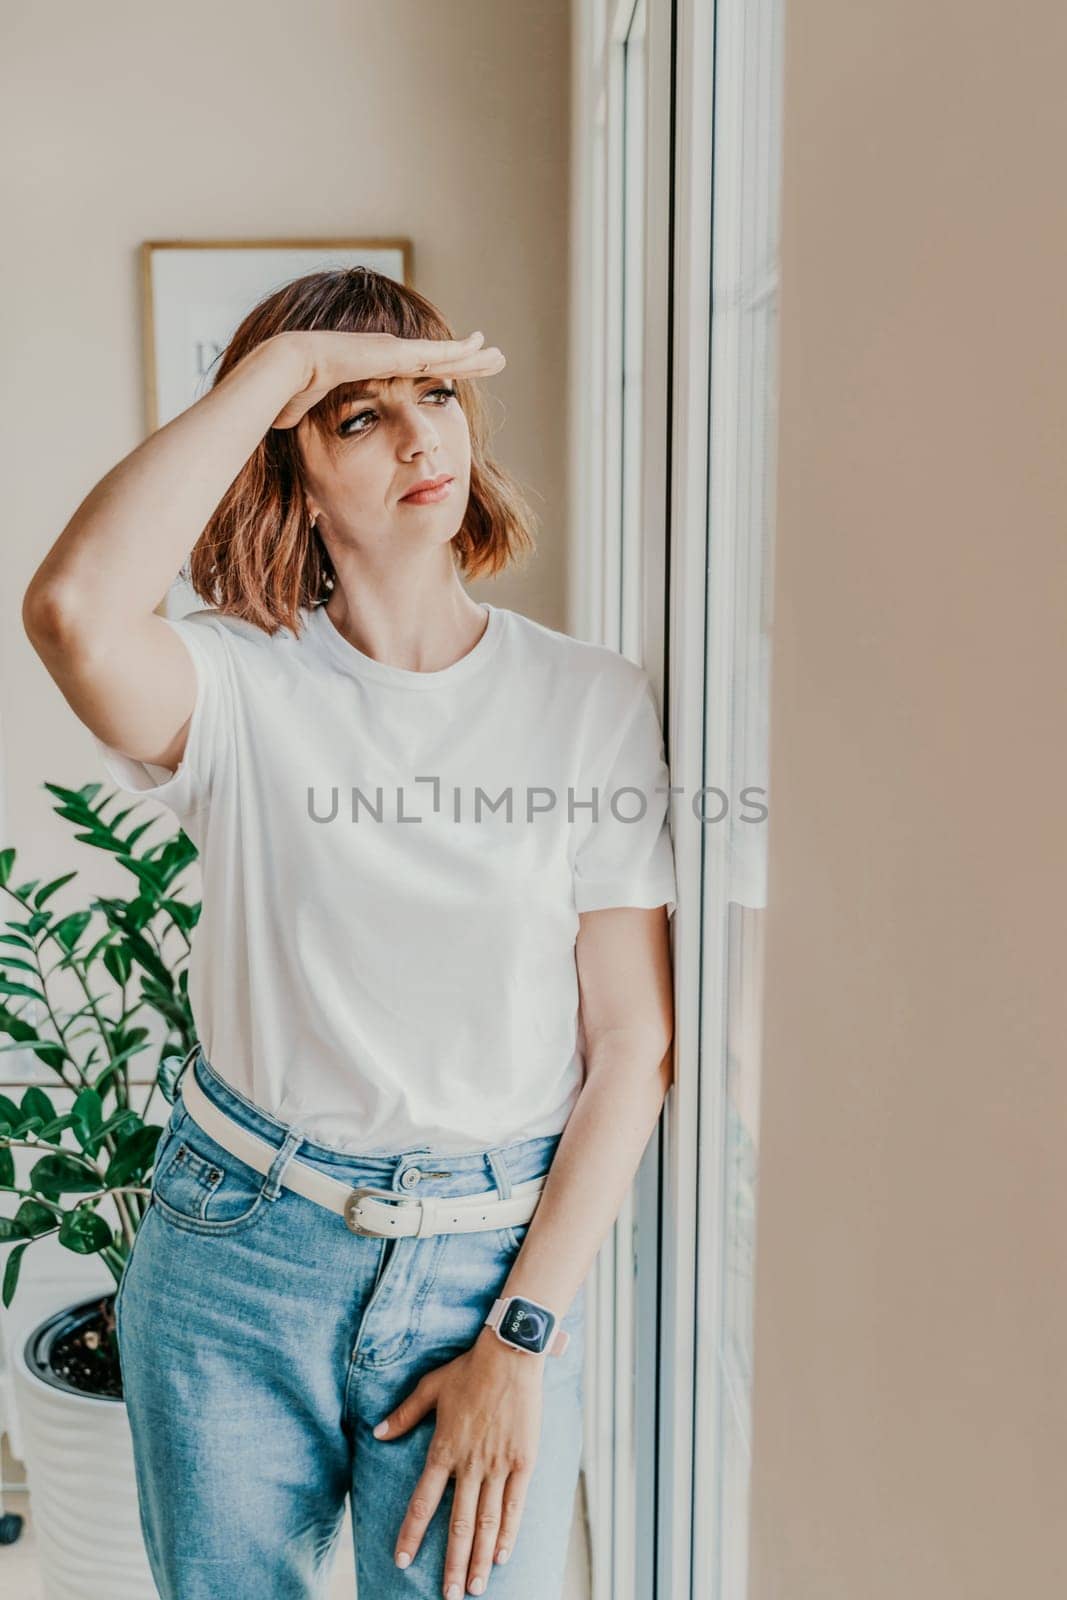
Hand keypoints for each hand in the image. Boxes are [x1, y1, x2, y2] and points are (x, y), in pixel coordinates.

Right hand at [268, 329, 505, 429]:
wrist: (285, 371)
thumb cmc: (290, 400)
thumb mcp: (317, 429)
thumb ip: (325, 441)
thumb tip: (314, 486)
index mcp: (372, 373)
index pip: (413, 376)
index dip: (437, 376)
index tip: (456, 380)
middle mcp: (385, 358)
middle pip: (435, 362)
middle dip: (465, 361)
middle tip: (493, 360)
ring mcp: (390, 351)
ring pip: (441, 355)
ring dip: (471, 354)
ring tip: (497, 356)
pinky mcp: (392, 352)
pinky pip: (434, 354)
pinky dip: (458, 351)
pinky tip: (480, 348)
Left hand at [373, 1333, 543, 1595]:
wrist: (510, 1355)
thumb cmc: (468, 1369)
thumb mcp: (430, 1388)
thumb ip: (404, 1415)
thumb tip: (377, 1433)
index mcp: (443, 1449)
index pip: (423, 1501)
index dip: (412, 1533)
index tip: (403, 1561)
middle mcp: (470, 1464)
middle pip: (459, 1524)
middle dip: (454, 1565)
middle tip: (450, 1596)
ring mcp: (498, 1465)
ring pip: (487, 1522)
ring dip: (481, 1558)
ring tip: (476, 1587)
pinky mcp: (523, 1461)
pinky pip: (515, 1504)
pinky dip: (508, 1532)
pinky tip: (503, 1555)